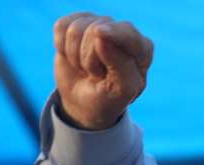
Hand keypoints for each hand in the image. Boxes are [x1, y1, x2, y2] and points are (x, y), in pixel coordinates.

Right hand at [53, 12, 153, 129]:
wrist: (85, 103)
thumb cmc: (109, 98)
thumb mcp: (121, 90)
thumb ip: (119, 64)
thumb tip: (100, 34)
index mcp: (142, 48)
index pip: (127, 33)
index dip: (113, 33)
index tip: (99, 34)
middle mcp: (122, 32)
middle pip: (95, 30)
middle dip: (89, 60)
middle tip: (97, 75)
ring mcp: (100, 25)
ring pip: (76, 30)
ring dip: (76, 57)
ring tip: (87, 69)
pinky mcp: (77, 23)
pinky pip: (61, 26)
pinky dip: (62, 47)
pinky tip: (74, 58)